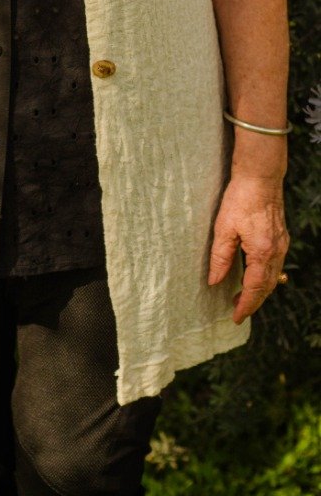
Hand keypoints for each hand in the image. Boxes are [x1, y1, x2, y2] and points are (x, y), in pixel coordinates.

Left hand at [207, 175, 289, 323]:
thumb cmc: (240, 199)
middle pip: (267, 286)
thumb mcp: (223, 228)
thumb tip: (215, 281)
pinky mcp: (281, 237)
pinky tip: (252, 275)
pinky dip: (264, 276)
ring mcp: (281, 244)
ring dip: (259, 290)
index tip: (236, 317)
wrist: (260, 177)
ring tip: (242, 296)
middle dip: (253, 301)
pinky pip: (275, 265)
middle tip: (237, 311)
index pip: (254, 288)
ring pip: (273, 277)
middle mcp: (276, 251)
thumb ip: (220, 258)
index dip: (245, 305)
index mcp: (262, 252)